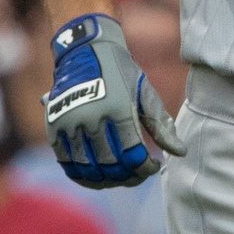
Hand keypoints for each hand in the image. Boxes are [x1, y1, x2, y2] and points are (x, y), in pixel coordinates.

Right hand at [43, 14, 181, 187]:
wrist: (86, 53)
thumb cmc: (124, 75)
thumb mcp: (146, 95)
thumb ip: (161, 126)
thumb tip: (180, 153)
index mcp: (118, 108)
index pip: (133, 153)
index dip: (145, 167)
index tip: (154, 166)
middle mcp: (91, 117)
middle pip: (110, 163)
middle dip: (129, 176)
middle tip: (140, 176)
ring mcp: (69, 123)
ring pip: (87, 167)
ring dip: (106, 180)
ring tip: (121, 179)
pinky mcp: (53, 127)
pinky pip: (65, 162)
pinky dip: (81, 175)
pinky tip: (97, 177)